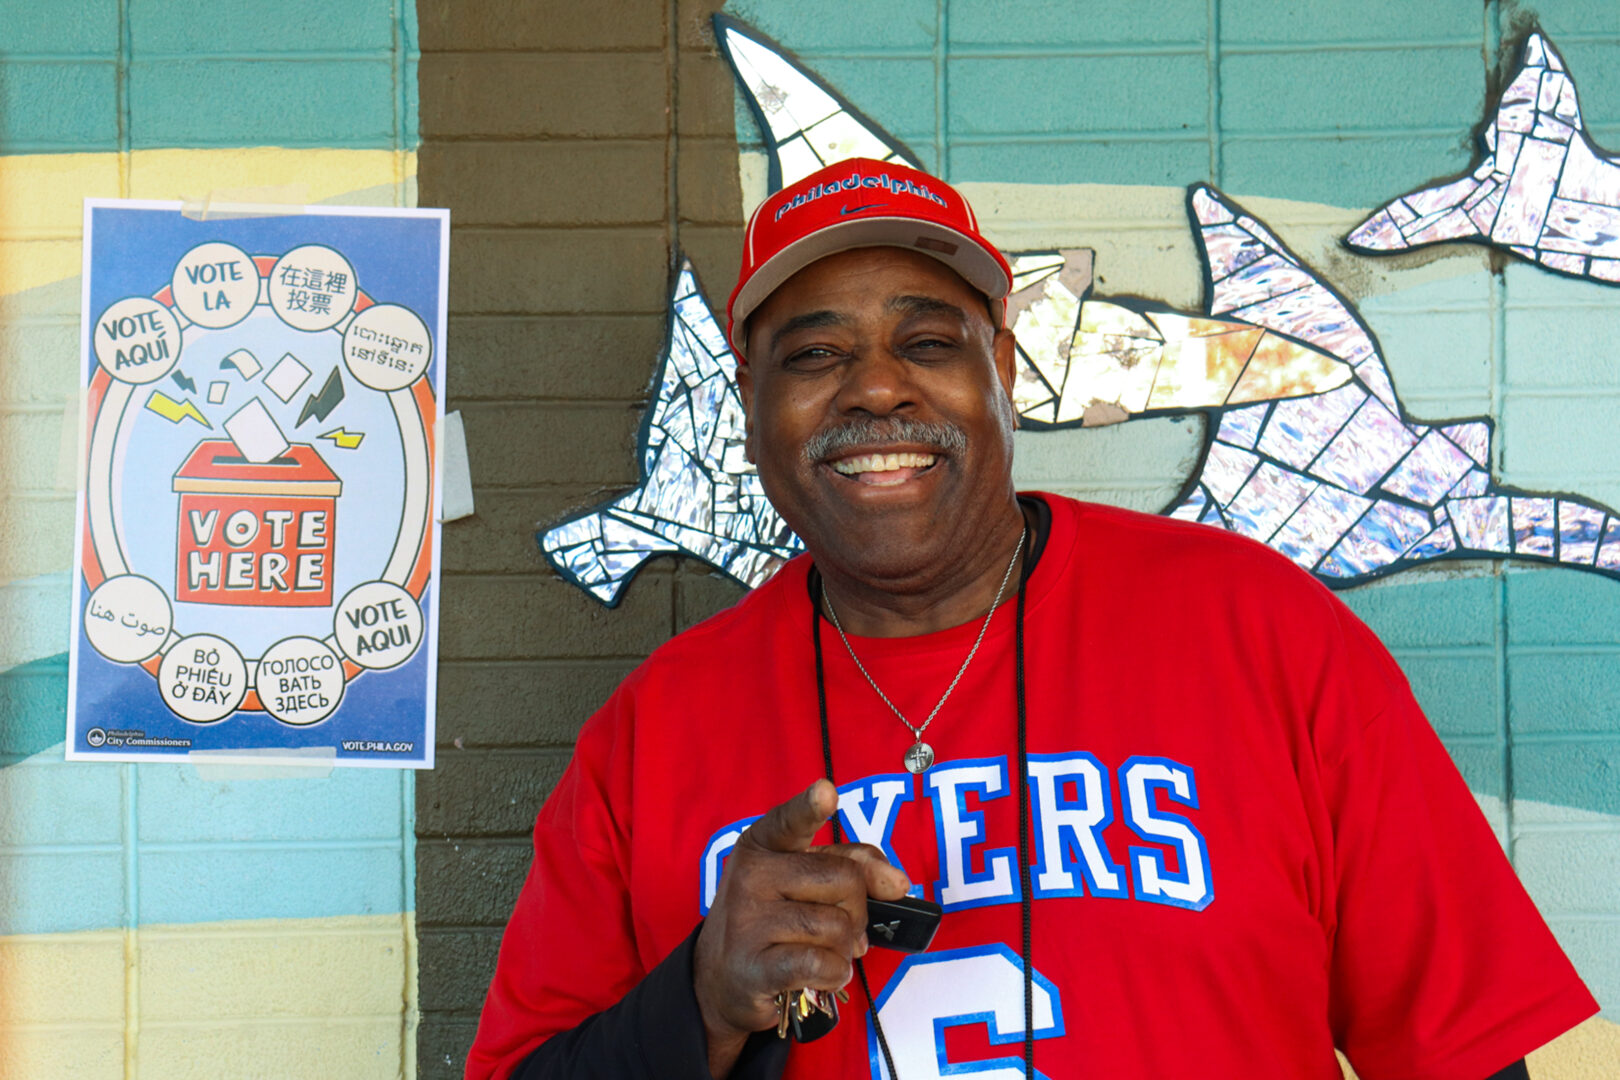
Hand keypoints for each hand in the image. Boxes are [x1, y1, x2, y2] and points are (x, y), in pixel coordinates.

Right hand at [693, 779, 911, 1075]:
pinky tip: (821, 974)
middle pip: (844, 879)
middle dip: (856, 909)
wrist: (720, 977)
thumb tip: (897, 883)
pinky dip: (836, 973)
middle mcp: (750, 874)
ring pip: (838, 926)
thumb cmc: (775, 919)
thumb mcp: (806, 879)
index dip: (811, 807)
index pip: (792, 820)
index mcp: (764, 843)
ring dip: (844, 948)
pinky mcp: (754, 965)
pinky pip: (822, 963)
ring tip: (821, 951)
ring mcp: (748, 920)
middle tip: (837, 926)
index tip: (826, 791)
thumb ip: (852, 865)